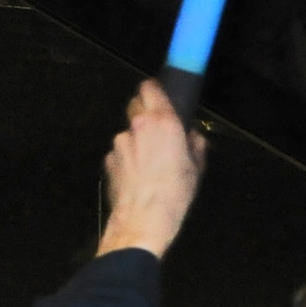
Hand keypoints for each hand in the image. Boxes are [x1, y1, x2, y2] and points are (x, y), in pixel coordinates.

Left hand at [95, 79, 205, 258]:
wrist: (143, 219)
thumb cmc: (173, 193)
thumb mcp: (196, 166)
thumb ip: (194, 143)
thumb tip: (192, 136)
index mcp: (163, 121)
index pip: (150, 87)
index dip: (153, 90)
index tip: (158, 94)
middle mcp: (138, 126)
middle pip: (135, 104)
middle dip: (144, 112)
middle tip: (156, 129)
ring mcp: (120, 143)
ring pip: (128, 132)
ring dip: (136, 140)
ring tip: (148, 162)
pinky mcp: (108, 160)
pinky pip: (119, 152)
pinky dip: (126, 159)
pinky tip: (137, 175)